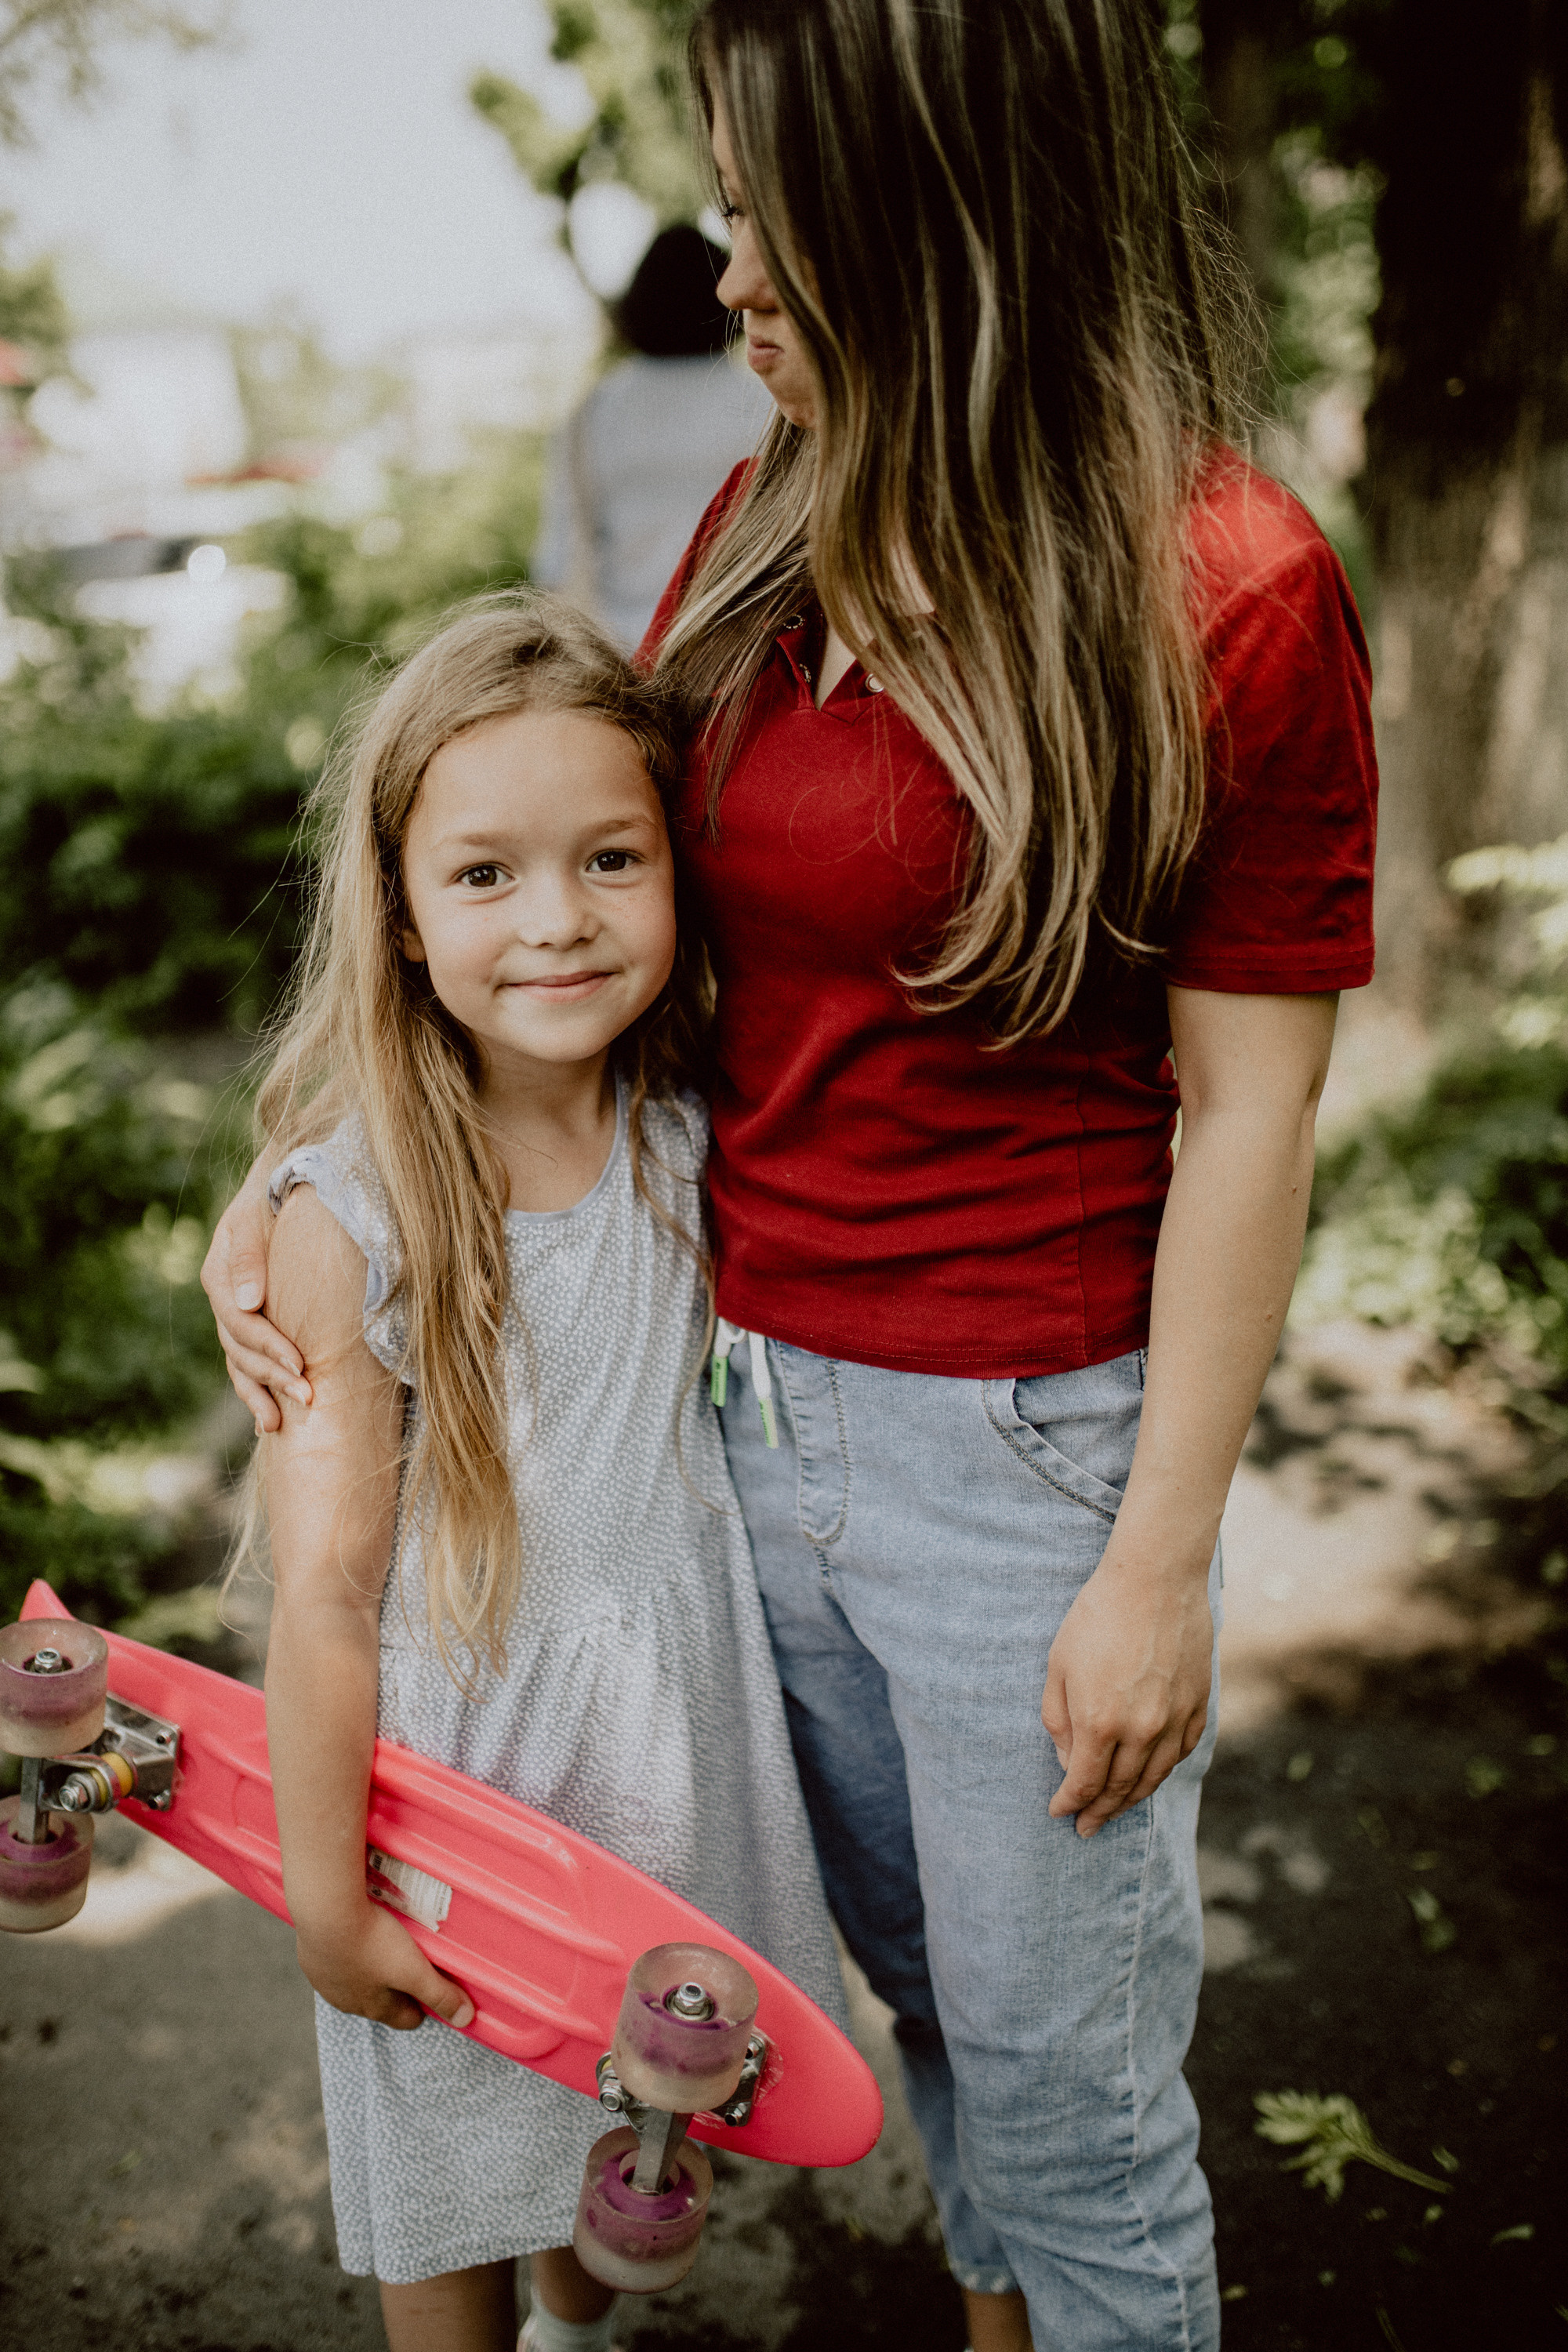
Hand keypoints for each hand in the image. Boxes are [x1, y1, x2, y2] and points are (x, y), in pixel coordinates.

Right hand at [200, 1171, 310, 1431]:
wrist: (287, 1181)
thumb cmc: (276, 1194)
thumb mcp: (258, 1215)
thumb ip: (251, 1256)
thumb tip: (247, 1303)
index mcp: (219, 1274)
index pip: (240, 1321)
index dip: (268, 1345)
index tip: (299, 1363)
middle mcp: (224, 1298)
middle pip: (240, 1349)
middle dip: (273, 1376)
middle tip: (308, 1397)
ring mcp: (236, 1314)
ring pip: (241, 1363)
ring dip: (262, 1393)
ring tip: (282, 1423)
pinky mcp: (252, 1325)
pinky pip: (246, 1365)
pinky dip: (257, 1392)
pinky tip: (269, 1421)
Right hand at [294, 1894, 476, 2031]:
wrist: (325, 1912)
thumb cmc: (372, 1943)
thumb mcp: (414, 1970)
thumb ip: (440, 1994)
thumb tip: (466, 2019)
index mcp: (375, 2007)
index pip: (405, 2019)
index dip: (422, 2007)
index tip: (433, 1991)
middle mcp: (347, 2000)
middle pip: (378, 2003)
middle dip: (396, 1992)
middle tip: (412, 1968)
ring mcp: (325, 1980)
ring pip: (353, 1983)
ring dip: (368, 1972)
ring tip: (382, 1949)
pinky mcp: (311, 1957)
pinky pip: (332, 1962)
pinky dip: (344, 1954)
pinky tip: (352, 1935)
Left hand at [1042, 1549, 1211, 1837]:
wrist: (1155, 1579)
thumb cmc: (1097, 1616)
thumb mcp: (1058, 1665)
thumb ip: (1059, 1720)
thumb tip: (1069, 1761)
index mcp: (1100, 1722)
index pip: (1084, 1783)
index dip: (1070, 1803)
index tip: (1059, 1813)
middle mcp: (1141, 1731)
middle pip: (1119, 1789)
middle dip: (1099, 1812)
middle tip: (1086, 1828)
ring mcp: (1174, 1720)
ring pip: (1153, 1778)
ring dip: (1131, 1800)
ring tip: (1115, 1811)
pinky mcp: (1198, 1705)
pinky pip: (1180, 1753)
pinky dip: (1162, 1771)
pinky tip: (1150, 1776)